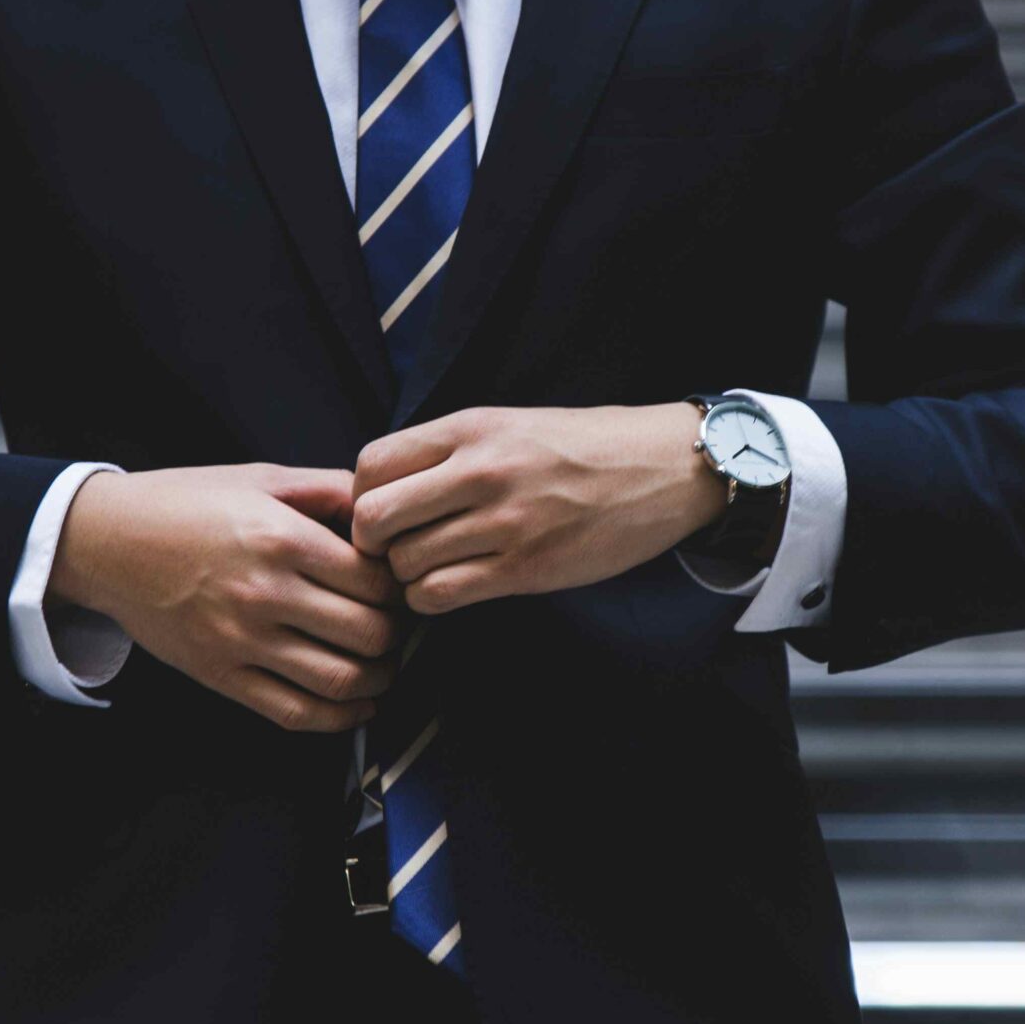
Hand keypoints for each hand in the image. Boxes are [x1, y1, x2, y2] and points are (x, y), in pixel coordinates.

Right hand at [49, 463, 405, 731]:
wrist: (107, 542)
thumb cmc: (185, 503)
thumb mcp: (260, 478)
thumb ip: (328, 490)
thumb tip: (383, 510)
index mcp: (281, 538)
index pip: (375, 581)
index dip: (399, 587)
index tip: (397, 585)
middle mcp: (265, 593)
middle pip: (368, 633)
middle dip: (395, 634)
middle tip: (395, 624)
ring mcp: (242, 641)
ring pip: (341, 680)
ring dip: (378, 679)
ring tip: (382, 665)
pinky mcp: (221, 675)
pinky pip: (295, 712)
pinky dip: (340, 718)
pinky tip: (357, 705)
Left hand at [351, 404, 725, 614]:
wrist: (663, 469)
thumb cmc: (582, 447)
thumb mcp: (509, 424)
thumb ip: (448, 451)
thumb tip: (381, 488)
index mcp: (471, 428)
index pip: (371, 464)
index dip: (361, 495)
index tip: (383, 510)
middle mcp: (481, 471)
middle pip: (374, 518)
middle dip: (372, 542)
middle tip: (394, 548)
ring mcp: (504, 523)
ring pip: (404, 564)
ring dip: (406, 575)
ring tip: (430, 568)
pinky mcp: (526, 568)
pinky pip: (441, 594)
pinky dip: (431, 599)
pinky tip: (451, 587)